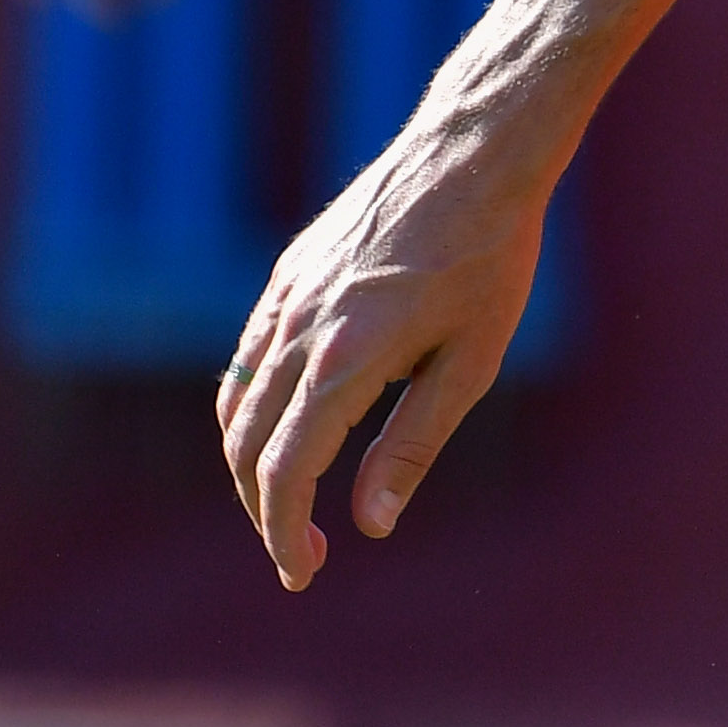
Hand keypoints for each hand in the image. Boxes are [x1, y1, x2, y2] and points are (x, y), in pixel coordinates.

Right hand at [218, 116, 550, 588]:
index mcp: (343, 360)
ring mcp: (285, 296)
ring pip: (236, 401)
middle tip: (304, 554)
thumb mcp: (470, 363)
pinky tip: (291, 427)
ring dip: (251, 462)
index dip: (285, 533)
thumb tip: (370, 524)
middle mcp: (297, 329)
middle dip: (265, 510)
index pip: (286, 472)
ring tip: (292, 503)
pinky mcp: (288, 273)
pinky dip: (252, 407)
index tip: (303, 572)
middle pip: (246, 446)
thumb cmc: (491, 259)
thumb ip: (412, 446)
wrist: (473, 154)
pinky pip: (248, 356)